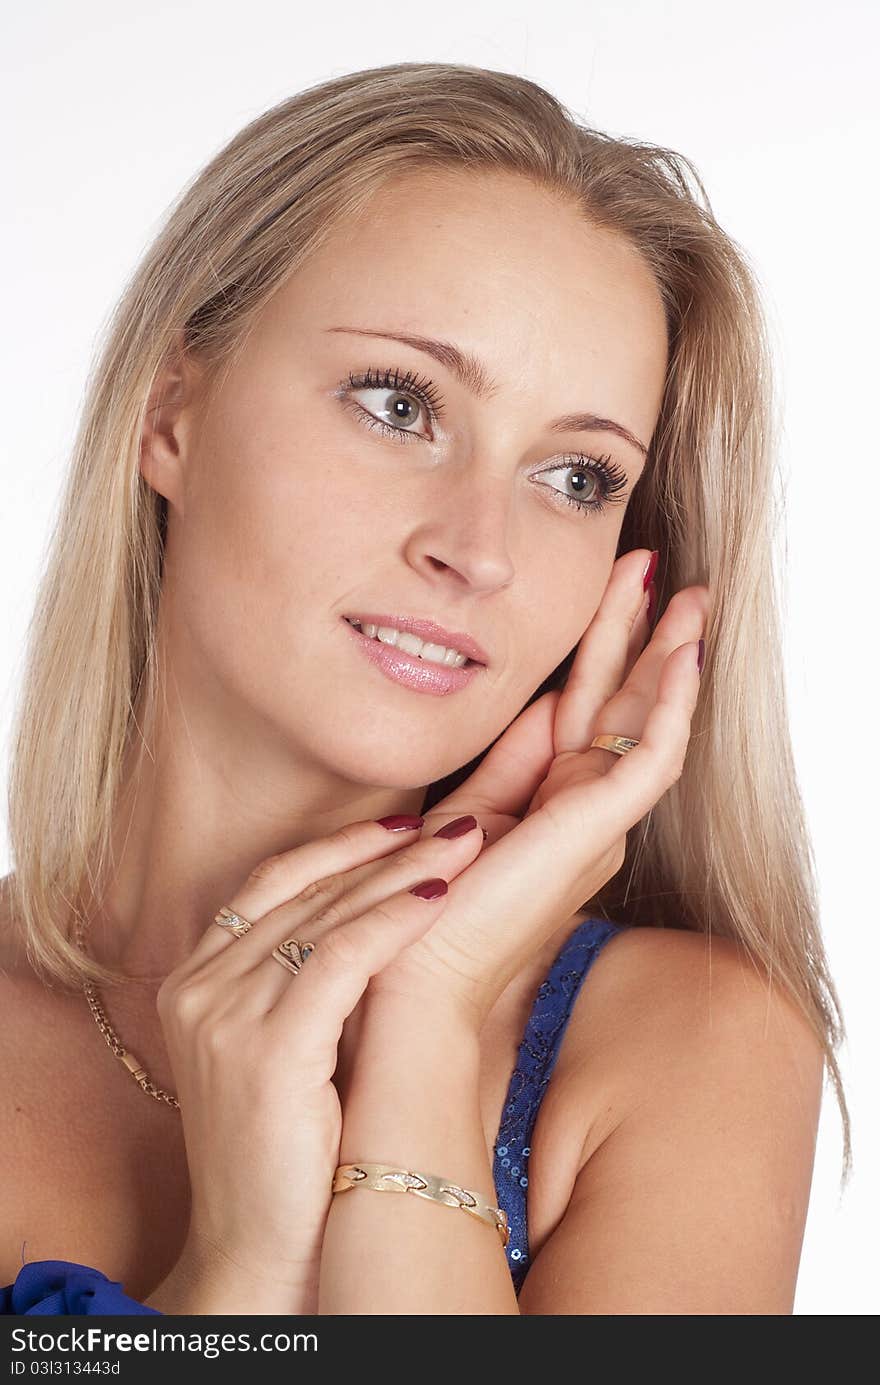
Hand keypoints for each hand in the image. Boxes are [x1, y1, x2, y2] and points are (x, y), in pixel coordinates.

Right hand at [152, 812, 487, 1310]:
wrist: (260, 1252)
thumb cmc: (287, 1152)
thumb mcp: (281, 1047)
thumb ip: (303, 980)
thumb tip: (375, 912)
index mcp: (193, 981)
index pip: (271, 884)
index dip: (338, 848)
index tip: (402, 824)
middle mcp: (197, 988)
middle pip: (302, 890)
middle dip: (384, 850)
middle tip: (453, 819)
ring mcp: (223, 1016)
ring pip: (326, 915)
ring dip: (402, 873)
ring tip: (464, 841)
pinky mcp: (266, 1049)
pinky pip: (340, 960)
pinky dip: (392, 921)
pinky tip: (439, 898)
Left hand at [361, 547, 709, 1025]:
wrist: (408, 972)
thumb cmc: (425, 901)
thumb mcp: (467, 807)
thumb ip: (510, 758)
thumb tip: (539, 700)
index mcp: (551, 802)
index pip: (585, 706)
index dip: (599, 644)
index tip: (608, 585)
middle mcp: (583, 808)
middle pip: (621, 702)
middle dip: (642, 634)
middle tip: (663, 572)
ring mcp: (596, 819)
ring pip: (647, 721)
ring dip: (670, 656)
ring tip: (690, 597)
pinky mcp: (598, 827)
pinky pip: (652, 755)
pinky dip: (671, 703)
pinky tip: (683, 654)